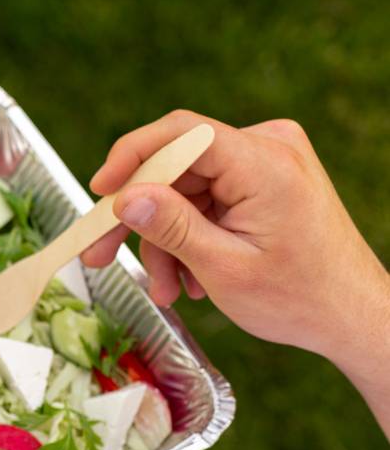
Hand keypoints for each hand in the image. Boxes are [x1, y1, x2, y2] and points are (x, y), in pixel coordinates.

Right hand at [82, 109, 389, 363]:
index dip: (131, 156)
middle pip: (177, 167)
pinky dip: (190, 236)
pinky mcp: (265, 180)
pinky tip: (190, 276)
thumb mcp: (223, 267)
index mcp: (266, 164)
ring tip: (166, 287)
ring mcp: (269, 162)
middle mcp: (270, 148)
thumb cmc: (299, 298)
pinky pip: (206, 199)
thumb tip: (125, 198)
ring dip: (167, 239)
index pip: (181, 134)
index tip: (99, 192)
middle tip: (100, 253)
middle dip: (140, 216)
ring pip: (186, 190)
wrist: (350, 315)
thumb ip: (171, 227)